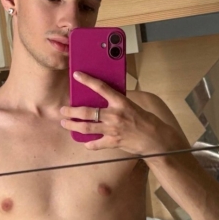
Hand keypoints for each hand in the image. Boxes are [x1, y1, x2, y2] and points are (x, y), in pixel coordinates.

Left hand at [60, 71, 174, 153]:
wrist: (156, 139)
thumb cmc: (146, 121)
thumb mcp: (132, 106)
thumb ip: (117, 103)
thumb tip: (104, 99)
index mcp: (121, 102)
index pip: (101, 87)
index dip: (87, 80)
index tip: (76, 75)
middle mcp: (115, 115)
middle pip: (87, 112)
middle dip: (72, 111)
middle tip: (63, 110)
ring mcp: (113, 130)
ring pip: (87, 128)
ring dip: (73, 126)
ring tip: (65, 123)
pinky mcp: (113, 142)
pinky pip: (96, 144)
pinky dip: (89, 144)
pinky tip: (85, 142)